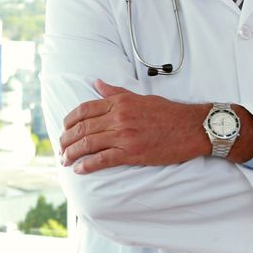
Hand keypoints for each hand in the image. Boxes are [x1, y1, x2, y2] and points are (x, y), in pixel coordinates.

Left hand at [58, 79, 207, 172]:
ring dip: (72, 153)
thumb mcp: (139, 97)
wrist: (192, 127)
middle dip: (66, 139)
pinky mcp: (132, 153)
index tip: (64, 128)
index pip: (84, 109)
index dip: (69, 120)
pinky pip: (103, 160)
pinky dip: (87, 165)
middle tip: (60, 147)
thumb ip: (115, 92)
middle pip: (82, 128)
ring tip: (65, 160)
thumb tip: (96, 83)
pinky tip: (79, 169)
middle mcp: (118, 117)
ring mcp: (124, 135)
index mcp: (119, 102)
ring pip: (88, 144)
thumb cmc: (168, 112)